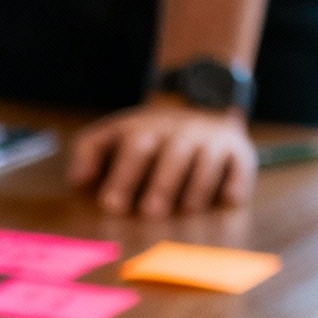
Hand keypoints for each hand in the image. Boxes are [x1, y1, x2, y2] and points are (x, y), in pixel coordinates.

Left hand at [67, 98, 256, 215]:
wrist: (199, 105)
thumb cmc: (147, 136)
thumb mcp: (113, 133)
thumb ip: (89, 152)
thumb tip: (77, 180)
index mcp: (147, 129)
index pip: (134, 150)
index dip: (123, 177)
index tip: (111, 205)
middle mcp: (181, 133)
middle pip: (172, 155)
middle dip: (161, 184)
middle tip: (150, 212)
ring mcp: (212, 141)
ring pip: (207, 161)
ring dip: (197, 187)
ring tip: (186, 210)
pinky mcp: (239, 152)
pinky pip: (241, 167)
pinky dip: (236, 182)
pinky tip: (228, 200)